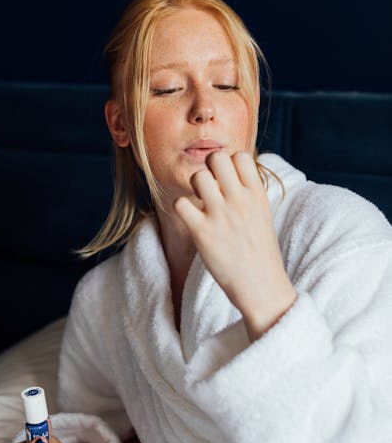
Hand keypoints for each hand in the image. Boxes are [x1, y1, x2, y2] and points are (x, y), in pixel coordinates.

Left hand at [174, 151, 296, 340]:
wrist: (261, 286)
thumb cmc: (259, 250)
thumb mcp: (262, 213)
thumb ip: (247, 190)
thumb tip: (231, 168)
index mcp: (257, 194)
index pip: (240, 155)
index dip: (230, 162)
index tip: (228, 179)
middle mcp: (239, 201)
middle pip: (216, 158)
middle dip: (209, 167)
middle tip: (210, 186)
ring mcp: (220, 216)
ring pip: (197, 177)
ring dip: (194, 187)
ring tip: (201, 203)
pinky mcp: (202, 233)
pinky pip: (180, 203)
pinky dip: (181, 208)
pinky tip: (191, 218)